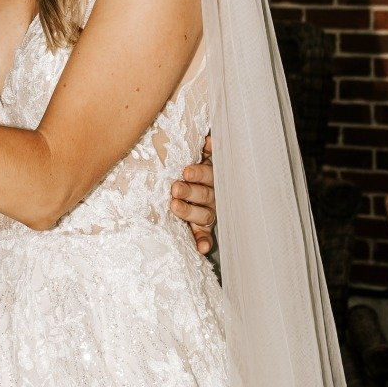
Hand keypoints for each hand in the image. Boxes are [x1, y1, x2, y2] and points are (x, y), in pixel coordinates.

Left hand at [170, 132, 215, 254]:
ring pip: (204, 215)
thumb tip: (209, 139)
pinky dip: (204, 241)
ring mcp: (208, 213)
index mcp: (211, 177)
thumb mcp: (198, 156)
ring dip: (190, 212)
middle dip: (190, 191)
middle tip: (175, 188)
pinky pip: (205, 235)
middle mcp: (212, 195)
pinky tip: (203, 247)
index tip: (186, 171)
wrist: (184, 184)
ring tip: (175, 206)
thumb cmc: (189, 169)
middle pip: (204, 195)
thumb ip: (204, 148)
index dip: (199, 173)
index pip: (208, 174)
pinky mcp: (202, 228)